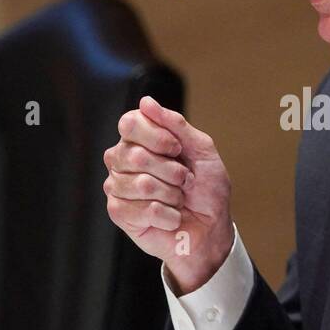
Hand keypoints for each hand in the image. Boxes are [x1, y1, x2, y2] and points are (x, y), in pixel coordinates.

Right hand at [102, 96, 232, 292]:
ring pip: (141, 184)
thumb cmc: (206, 188)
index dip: (158, 136)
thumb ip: (176, 124)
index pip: (130, 123)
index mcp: (139, 139)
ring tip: (178, 199)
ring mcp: (117, 186)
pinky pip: (144, 209)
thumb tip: (146, 102)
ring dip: (172, 195)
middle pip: (135, 155)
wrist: (211, 228)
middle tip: (184, 181)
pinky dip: (168, 215)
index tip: (178, 149)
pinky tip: (171, 217)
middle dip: (171, 171)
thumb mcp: (201, 150)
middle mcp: (122, 159)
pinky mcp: (119, 212)